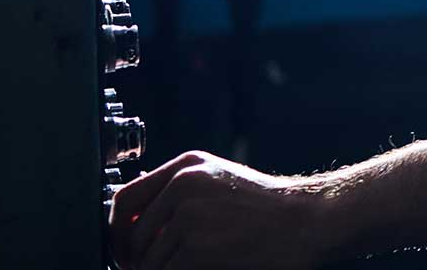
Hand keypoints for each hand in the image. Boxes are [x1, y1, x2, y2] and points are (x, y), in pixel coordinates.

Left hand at [109, 150, 330, 269]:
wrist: (309, 221)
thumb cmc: (269, 208)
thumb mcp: (221, 182)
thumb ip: (179, 193)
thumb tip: (134, 222)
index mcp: (187, 167)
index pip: (124, 200)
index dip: (117, 231)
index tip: (125, 250)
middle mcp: (182, 186)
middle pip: (129, 236)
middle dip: (134, 261)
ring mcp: (188, 218)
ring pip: (146, 262)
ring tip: (190, 266)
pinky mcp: (195, 249)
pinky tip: (202, 269)